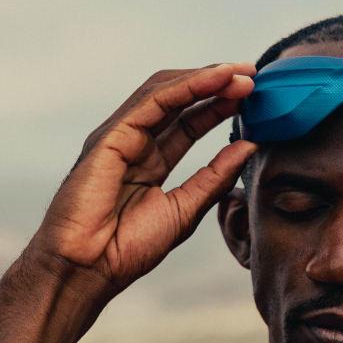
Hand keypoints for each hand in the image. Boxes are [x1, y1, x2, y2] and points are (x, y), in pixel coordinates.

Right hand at [27, 63, 257, 296]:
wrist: (87, 268)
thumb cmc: (126, 248)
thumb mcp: (185, 210)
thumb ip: (215, 177)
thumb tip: (250, 145)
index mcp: (151, 161)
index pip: (190, 122)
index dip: (220, 106)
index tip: (255, 98)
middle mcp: (135, 142)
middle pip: (179, 99)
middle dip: (217, 84)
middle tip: (253, 75)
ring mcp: (120, 136)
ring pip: (165, 92)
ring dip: (205, 78)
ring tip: (241, 73)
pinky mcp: (109, 136)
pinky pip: (152, 102)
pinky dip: (186, 86)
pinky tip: (215, 79)